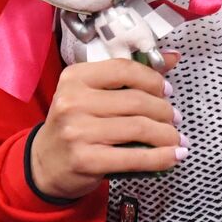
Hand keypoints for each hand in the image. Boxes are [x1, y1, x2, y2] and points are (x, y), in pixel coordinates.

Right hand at [30, 50, 184, 199]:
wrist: (45, 164)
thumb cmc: (75, 124)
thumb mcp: (92, 95)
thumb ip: (129, 77)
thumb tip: (172, 57)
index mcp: (75, 77)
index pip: (123, 69)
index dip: (153, 79)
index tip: (168, 91)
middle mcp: (72, 101)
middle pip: (136, 100)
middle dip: (164, 111)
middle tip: (175, 119)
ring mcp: (77, 131)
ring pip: (138, 127)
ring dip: (167, 135)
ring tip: (176, 139)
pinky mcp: (85, 160)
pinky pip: (133, 157)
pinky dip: (160, 158)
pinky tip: (173, 156)